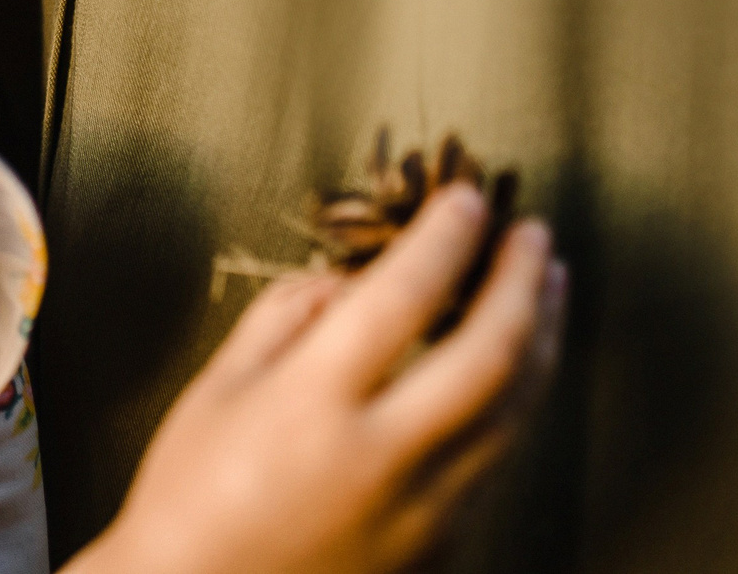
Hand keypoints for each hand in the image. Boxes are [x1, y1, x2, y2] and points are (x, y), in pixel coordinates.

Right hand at [75, 185, 565, 573]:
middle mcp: (383, 457)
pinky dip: (516, 399)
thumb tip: (348, 280)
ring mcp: (424, 510)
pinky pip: (495, 458)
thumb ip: (286, 318)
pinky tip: (513, 367)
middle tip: (534, 233)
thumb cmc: (189, 498)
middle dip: (523, 282)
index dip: (444, 238)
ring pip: (514, 411)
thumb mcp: (219, 390)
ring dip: (542, 338)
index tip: (465, 199)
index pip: (402, 296)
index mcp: (314, 405)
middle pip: (490, 354)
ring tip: (548, 288)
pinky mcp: (441, 547)